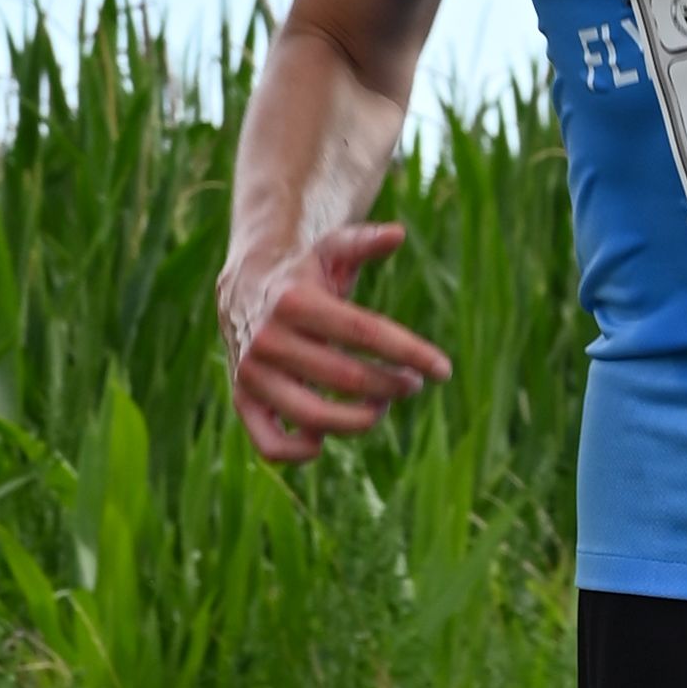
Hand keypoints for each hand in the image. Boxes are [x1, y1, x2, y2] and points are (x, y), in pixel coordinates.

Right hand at [221, 220, 454, 466]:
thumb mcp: (331, 251)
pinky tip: (324, 438)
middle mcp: (269, 340)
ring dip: (360, 420)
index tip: (443, 370)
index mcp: (295, 301)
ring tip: (379, 406)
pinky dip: (301, 453)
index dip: (410, 352)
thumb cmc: (304, 275)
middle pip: (348, 378)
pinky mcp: (243, 401)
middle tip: (411, 384)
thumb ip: (363, 242)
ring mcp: (253, 374)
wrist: (243, 293)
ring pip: (314, 418)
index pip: (365, 333)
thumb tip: (398, 234)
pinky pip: (271, 445)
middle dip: (391, 386)